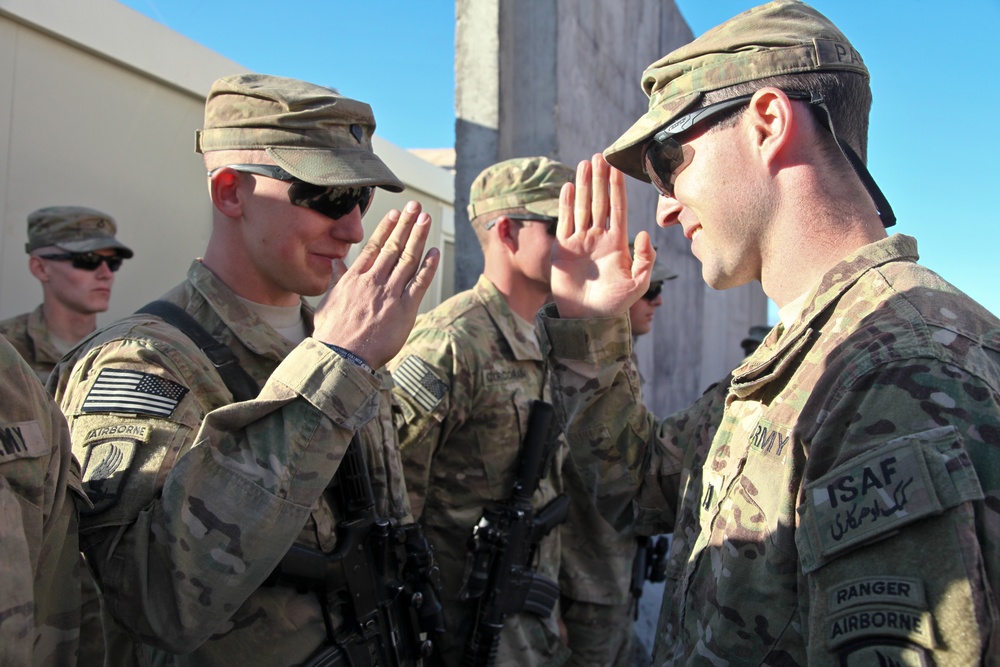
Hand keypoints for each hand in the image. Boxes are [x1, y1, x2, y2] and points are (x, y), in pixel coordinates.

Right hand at [313, 201, 438, 367]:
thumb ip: (336, 280)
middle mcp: (374, 281)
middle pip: (394, 247)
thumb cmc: (332, 334)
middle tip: (415, 207)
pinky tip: (434, 251)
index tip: (396, 215)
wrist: (342, 356)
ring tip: (426, 219)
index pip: (374, 247)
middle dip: (406, 225)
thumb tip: (335, 263)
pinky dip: (428, 266)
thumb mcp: (328, 302)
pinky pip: (420, 283)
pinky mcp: (404, 309)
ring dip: (419, 237)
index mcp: (355, 278)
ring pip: (408, 259)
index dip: (387, 228)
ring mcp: (390, 293)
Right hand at [551, 154, 654, 318]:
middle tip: (600, 156)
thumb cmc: (614, 304)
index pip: (618, 209)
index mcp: (617, 243)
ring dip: (583, 186)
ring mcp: (580, 242)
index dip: (617, 188)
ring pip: (582, 207)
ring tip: (585, 164)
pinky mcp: (563, 249)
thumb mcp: (638, 285)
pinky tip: (568, 186)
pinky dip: (566, 204)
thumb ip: (645, 259)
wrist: (587, 319)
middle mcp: (598, 238)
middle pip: (599, 202)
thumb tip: (645, 233)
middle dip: (600, 179)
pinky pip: (564, 222)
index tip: (617, 167)